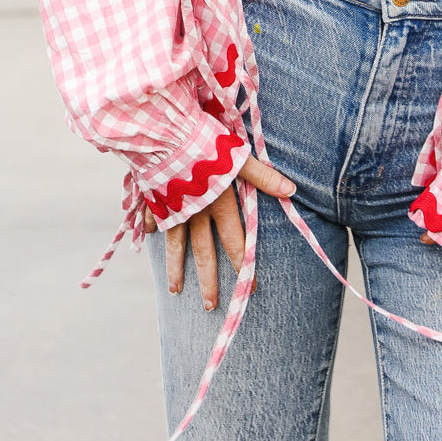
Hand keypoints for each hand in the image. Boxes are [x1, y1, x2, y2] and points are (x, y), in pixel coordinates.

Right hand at [143, 155, 294, 309]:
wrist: (165, 133)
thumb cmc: (205, 142)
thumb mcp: (238, 158)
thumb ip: (263, 176)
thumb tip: (291, 191)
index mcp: (218, 205)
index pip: (235, 242)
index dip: (244, 265)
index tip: (251, 288)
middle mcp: (195, 212)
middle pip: (203, 253)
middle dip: (208, 281)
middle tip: (210, 307)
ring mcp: (172, 207)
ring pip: (175, 244)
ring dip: (176, 269)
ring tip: (175, 292)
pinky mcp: (154, 197)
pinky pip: (153, 217)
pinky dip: (151, 229)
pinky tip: (149, 238)